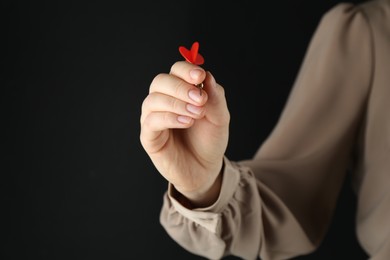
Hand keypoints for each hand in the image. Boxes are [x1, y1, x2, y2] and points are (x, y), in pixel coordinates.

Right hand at [140, 61, 229, 205]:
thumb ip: (215, 98)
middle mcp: (162, 101)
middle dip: (181, 86)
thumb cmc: (209, 141)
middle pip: (160, 81)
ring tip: (196, 113)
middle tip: (200, 98)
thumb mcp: (219, 118)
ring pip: (153, 100)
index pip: (176, 71)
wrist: (206, 169)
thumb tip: (208, 76)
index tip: (200, 76)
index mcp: (179, 91)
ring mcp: (153, 118)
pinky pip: (152, 121)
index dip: (186, 70)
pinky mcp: (149, 137)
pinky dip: (169, 118)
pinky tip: (186, 122)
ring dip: (176, 103)